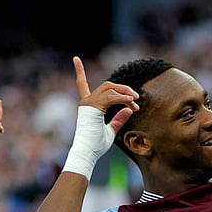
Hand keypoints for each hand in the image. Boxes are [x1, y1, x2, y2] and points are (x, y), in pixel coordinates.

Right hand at [61, 56, 138, 176]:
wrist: (87, 153)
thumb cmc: (96, 146)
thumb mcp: (111, 130)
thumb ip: (119, 119)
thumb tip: (130, 109)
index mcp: (88, 106)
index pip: (82, 84)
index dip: (79, 71)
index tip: (75, 58)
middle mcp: (86, 102)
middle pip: (107, 85)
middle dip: (123, 88)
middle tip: (136, 98)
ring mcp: (88, 103)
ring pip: (110, 88)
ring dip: (125, 92)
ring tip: (136, 100)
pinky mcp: (92, 107)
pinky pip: (111, 97)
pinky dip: (123, 98)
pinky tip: (131, 103)